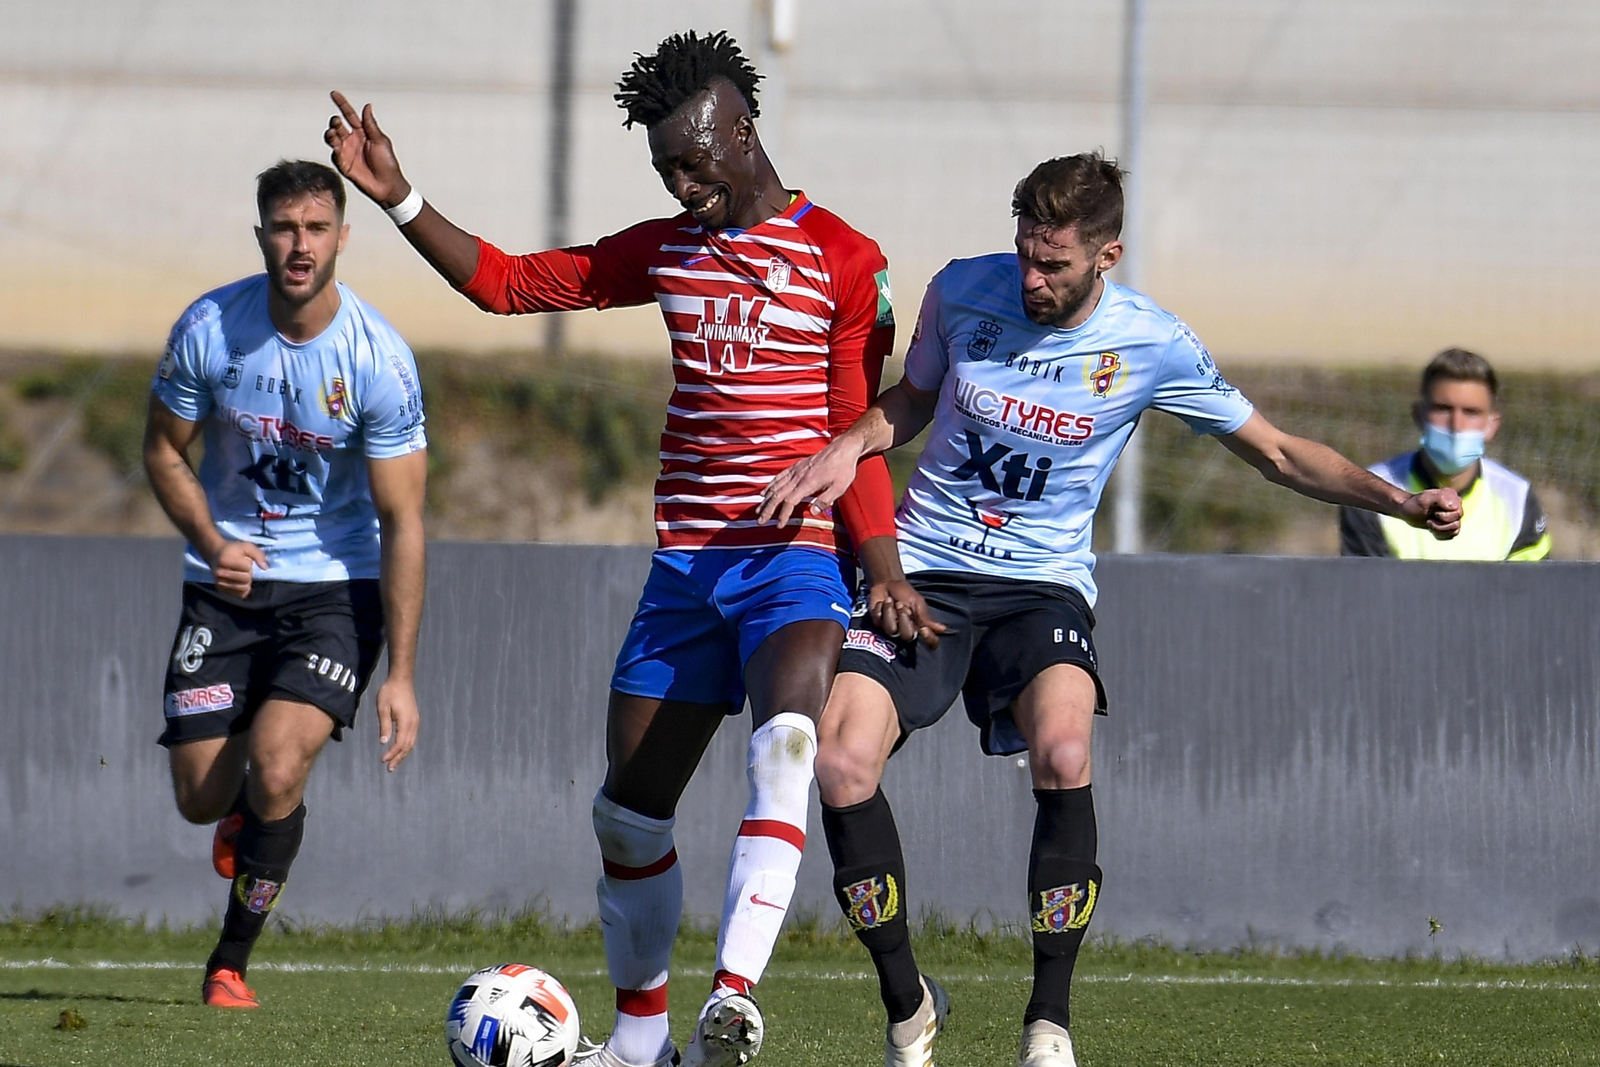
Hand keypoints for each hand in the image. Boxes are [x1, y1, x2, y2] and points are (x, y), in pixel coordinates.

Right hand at [208, 540, 266, 597]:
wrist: (216, 555)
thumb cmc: (233, 550)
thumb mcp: (246, 546)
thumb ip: (258, 554)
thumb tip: (265, 568)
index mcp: (225, 560)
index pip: (247, 567)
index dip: (249, 563)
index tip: (243, 559)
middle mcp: (220, 573)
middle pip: (246, 579)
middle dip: (248, 573)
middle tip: (242, 568)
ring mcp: (219, 582)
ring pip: (243, 588)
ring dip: (246, 582)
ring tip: (241, 575)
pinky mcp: (222, 590)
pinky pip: (240, 595)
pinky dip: (244, 589)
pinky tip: (240, 582)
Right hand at [325, 91, 409, 207]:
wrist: (388, 185)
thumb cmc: (388, 163)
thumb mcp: (381, 141)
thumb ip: (371, 125)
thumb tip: (367, 106)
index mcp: (363, 132)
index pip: (350, 115)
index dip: (342, 104)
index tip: (334, 94)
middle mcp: (353, 140)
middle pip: (338, 126)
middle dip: (335, 122)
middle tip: (337, 122)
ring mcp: (347, 152)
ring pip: (333, 138)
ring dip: (331, 134)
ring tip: (333, 133)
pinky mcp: (344, 164)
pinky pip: (335, 155)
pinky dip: (335, 150)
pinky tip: (338, 147)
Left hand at [374, 676, 419, 771]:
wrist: (402, 680)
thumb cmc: (390, 692)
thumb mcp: (383, 708)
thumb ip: (384, 726)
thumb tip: (383, 742)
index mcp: (406, 721)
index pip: (400, 743)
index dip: (392, 753)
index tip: (383, 760)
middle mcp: (413, 723)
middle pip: (407, 746)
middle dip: (398, 758)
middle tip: (389, 769)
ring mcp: (415, 722)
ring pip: (411, 743)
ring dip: (403, 754)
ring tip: (394, 763)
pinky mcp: (414, 719)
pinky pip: (412, 737)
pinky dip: (406, 746)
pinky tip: (400, 750)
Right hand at [757, 439, 863, 526]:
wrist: (843, 449)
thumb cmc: (843, 469)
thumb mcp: (840, 488)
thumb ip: (825, 500)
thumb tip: (812, 512)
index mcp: (808, 483)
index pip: (790, 501)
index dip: (783, 514)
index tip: (779, 525)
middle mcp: (798, 476)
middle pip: (778, 495)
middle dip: (768, 509)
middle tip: (760, 521)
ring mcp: (796, 470)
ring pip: (776, 486)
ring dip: (766, 499)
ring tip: (758, 510)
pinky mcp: (796, 466)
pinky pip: (779, 477)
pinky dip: (770, 485)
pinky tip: (765, 492)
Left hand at [867, 579, 946, 647]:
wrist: (886, 583)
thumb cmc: (905, 592)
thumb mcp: (917, 603)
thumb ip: (926, 618)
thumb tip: (943, 629)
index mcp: (920, 626)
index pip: (930, 642)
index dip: (929, 639)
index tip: (924, 629)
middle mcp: (907, 631)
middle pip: (907, 636)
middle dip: (903, 618)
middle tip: (900, 604)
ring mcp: (892, 630)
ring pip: (891, 630)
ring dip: (890, 611)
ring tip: (890, 601)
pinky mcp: (879, 625)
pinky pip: (880, 621)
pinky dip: (881, 608)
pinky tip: (882, 603)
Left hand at [1403, 487, 1462, 539]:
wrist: (1408, 511)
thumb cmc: (1415, 504)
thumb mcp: (1424, 499)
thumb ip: (1440, 498)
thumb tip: (1454, 507)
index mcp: (1452, 496)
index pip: (1457, 513)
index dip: (1443, 516)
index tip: (1432, 512)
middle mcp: (1456, 505)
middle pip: (1456, 523)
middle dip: (1439, 524)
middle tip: (1428, 520)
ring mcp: (1454, 516)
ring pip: (1455, 530)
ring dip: (1438, 530)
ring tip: (1429, 523)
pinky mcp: (1450, 525)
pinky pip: (1451, 535)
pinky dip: (1439, 535)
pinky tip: (1432, 529)